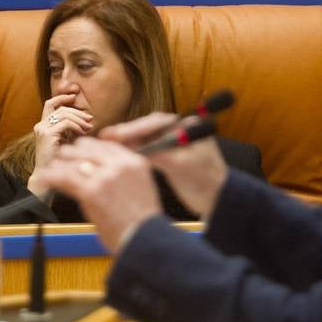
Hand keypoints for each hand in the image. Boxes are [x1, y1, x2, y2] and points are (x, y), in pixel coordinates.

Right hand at [27, 95, 92, 196]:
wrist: (47, 176)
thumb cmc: (59, 161)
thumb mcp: (66, 141)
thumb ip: (71, 129)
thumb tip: (87, 119)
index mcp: (43, 125)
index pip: (50, 103)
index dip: (62, 97)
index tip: (75, 96)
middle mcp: (40, 125)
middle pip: (60, 108)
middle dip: (77, 111)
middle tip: (90, 118)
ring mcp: (42, 129)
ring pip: (64, 114)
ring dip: (79, 119)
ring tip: (89, 127)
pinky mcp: (47, 135)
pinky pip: (65, 124)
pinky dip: (77, 126)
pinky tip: (83, 133)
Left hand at [34, 137, 163, 252]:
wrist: (143, 240)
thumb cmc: (142, 223)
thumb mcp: (143, 188)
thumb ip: (124, 176)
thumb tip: (103, 172)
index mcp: (135, 162)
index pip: (107, 145)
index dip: (90, 146)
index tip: (81, 149)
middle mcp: (120, 165)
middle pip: (89, 149)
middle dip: (74, 152)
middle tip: (63, 157)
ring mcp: (104, 177)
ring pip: (74, 162)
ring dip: (60, 164)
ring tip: (51, 168)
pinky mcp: (90, 191)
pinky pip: (65, 178)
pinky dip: (52, 177)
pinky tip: (45, 179)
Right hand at [101, 113, 228, 217]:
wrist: (215, 199)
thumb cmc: (204, 182)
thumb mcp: (182, 166)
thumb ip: (160, 153)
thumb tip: (135, 147)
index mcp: (189, 126)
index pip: (156, 122)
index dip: (134, 128)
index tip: (116, 134)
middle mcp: (180, 129)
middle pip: (148, 126)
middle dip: (126, 132)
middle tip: (105, 137)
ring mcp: (173, 140)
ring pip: (145, 136)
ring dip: (127, 140)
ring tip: (106, 143)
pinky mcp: (167, 153)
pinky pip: (146, 146)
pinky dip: (133, 149)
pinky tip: (118, 153)